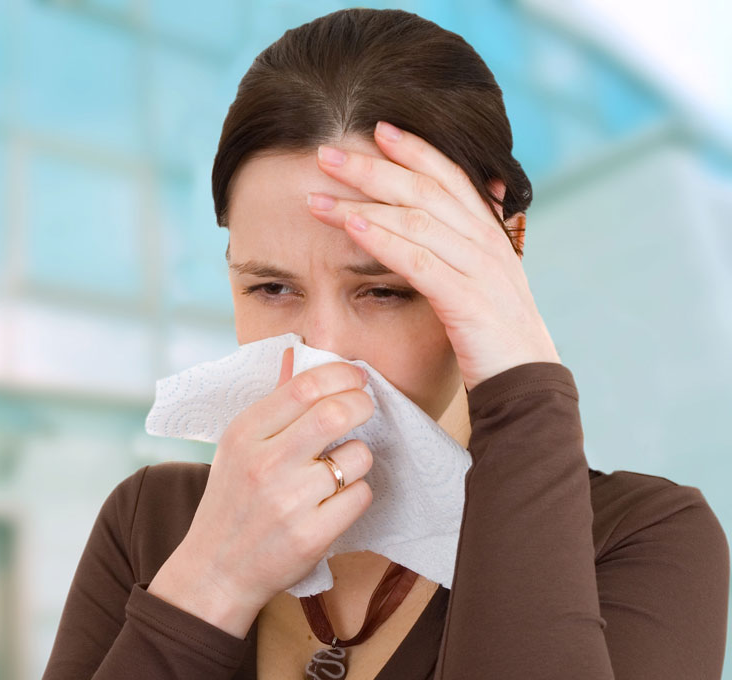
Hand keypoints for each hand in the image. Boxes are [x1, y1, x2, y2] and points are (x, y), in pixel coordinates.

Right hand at [148, 347, 375, 636]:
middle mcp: (264, 464)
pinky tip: (334, 500)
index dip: (340, 375)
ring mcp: (288, 501)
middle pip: (335, 413)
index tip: (355, 378)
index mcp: (244, 434)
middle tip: (364, 408)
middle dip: (361, 404)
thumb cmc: (231, 502)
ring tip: (338, 468)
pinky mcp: (311, 536)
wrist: (215, 571)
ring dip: (358, 457)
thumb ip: (272, 405)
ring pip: (356, 456)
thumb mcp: (237, 447)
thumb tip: (297, 356)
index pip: (303, 387)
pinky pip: (360, 496)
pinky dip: (356, 494)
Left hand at [307, 121, 559, 390]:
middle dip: (373, 167)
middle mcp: (487, 242)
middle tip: (326, 152)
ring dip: (362, 202)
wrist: (527, 386)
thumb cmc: (493, 337)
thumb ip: (463, 250)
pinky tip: (351, 226)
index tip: (378, 127)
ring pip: (416, 219)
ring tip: (318, 195)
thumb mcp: (481, 284)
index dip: (415, 149)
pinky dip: (382, 239)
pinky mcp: (467, 301)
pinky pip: (418, 261)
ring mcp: (480, 269)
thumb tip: (446, 223)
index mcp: (489, 234)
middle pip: (424, 189)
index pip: (450, 177)